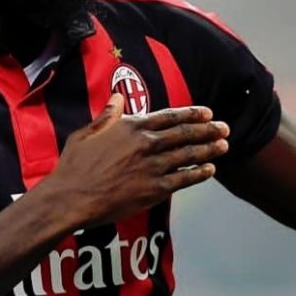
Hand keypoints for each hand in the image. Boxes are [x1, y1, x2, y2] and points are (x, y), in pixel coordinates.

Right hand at [46, 93, 228, 225]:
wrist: (71, 198)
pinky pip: (184, 179)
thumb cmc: (74, 166)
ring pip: (189, 155)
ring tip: (224, 145)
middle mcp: (146, 143)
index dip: (191, 113)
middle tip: (224, 128)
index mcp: (131, 126)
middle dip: (208, 130)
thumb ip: (106, 115)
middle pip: (185, 133)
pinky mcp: (154, 189)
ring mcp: (152, 166)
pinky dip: (199, 173)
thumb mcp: (86, 133)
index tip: (207, 112)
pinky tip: (210, 169)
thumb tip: (117, 97)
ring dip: (209, 149)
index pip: (169, 116)